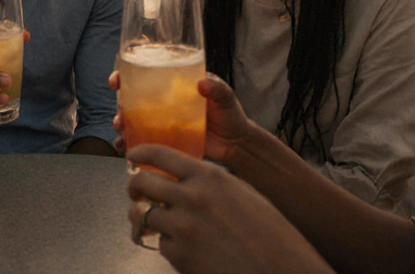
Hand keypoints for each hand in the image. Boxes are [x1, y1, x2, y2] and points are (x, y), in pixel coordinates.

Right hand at [111, 72, 256, 164]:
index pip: (143, 75)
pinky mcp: (164, 140)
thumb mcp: (225, 96)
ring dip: (121, 126)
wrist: (236, 144)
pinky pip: (141, 141)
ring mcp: (161, 122)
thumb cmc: (230, 115)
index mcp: (172, 84)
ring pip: (132, 120)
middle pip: (130, 98)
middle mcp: (162, 101)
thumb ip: (217, 88)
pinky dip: (130, 145)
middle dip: (118, 105)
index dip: (124, 75)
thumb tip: (202, 82)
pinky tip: (125, 150)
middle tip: (120, 116)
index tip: (116, 82)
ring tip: (122, 133)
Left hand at [126, 145, 330, 273]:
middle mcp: (191, 198)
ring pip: (141, 215)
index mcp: (209, 177)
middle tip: (135, 191)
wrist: (282, 269)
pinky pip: (160, 243)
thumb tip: (183, 178)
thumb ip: (210, 183)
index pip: (160, 154)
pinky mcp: (179, 256)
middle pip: (141, 183)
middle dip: (133, 186)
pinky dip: (165, 244)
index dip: (140, 153)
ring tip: (147, 219)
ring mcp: (183, 228)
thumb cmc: (270, 231)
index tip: (133, 156)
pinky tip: (180, 245)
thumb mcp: (241, 192)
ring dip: (140, 216)